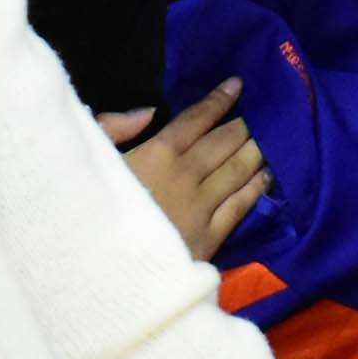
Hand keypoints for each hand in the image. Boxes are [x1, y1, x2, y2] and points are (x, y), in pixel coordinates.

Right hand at [95, 81, 266, 260]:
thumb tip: (149, 112)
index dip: (219, 100)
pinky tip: (267, 176)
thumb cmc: (83, 213)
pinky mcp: (209, 239)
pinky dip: (257, 187)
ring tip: (273, 136)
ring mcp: (201, 208)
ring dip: (257, 150)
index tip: (238, 85)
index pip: (196, 120)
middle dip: (246, 123)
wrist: (94, 273)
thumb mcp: (86, 160)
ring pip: (239, 170)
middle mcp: (186, 175)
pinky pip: (240, 207)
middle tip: (265, 110)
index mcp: (157, 153)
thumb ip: (112, 129)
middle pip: (225, 142)